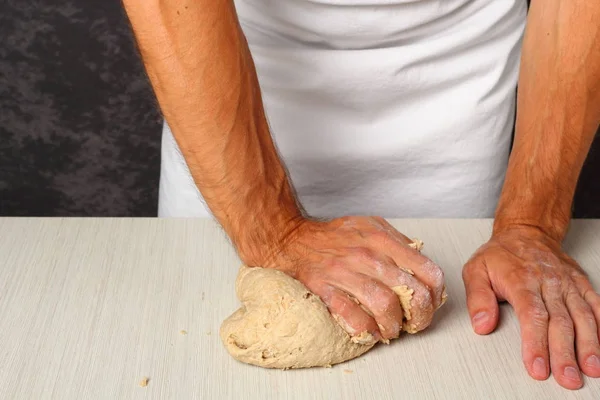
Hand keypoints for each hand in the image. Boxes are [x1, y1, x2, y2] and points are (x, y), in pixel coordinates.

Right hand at [259, 216, 445, 342]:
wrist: (292, 240)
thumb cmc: (333, 236)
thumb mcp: (371, 225)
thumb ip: (397, 241)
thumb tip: (420, 261)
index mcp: (382, 239)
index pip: (427, 270)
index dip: (436, 293)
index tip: (430, 302)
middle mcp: (367, 255)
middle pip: (412, 293)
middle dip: (420, 316)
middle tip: (414, 323)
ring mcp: (346, 273)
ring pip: (386, 308)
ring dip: (394, 326)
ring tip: (391, 329)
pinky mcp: (326, 290)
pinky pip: (355, 318)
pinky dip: (368, 330)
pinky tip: (370, 330)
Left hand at [463, 225, 599, 388]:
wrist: (525, 231)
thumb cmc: (500, 254)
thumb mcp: (475, 270)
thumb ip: (477, 298)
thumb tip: (481, 325)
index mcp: (521, 279)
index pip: (532, 315)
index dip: (536, 343)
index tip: (537, 366)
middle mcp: (548, 282)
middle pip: (560, 321)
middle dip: (565, 353)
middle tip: (567, 378)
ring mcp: (567, 284)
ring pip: (582, 316)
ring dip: (589, 344)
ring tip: (591, 368)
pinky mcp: (581, 284)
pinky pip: (596, 305)